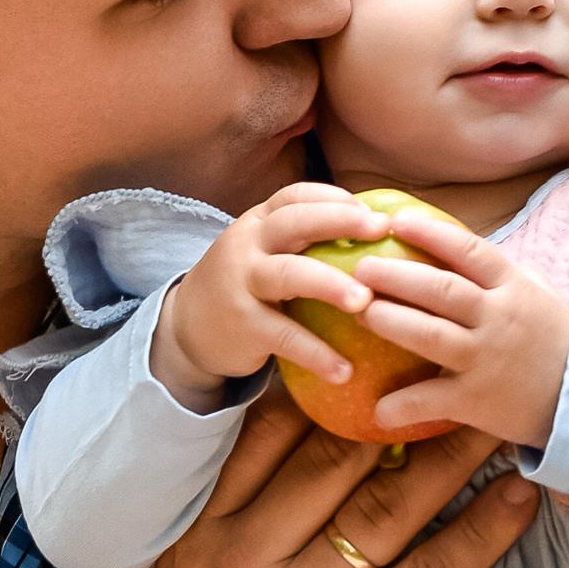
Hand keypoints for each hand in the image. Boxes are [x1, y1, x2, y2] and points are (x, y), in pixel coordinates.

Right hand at [110, 384, 537, 567]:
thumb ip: (227, 511)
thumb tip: (285, 438)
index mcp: (209, 532)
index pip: (271, 434)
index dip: (332, 385)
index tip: (382, 346)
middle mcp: (253, 557)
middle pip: (337, 457)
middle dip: (399, 404)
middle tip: (453, 362)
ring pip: (390, 506)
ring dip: (453, 455)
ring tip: (498, 415)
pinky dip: (481, 533)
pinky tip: (519, 499)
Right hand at [152, 183, 391, 407]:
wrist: (188, 326)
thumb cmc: (247, 283)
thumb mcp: (265, 251)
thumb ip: (305, 238)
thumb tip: (380, 230)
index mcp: (259, 222)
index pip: (294, 197)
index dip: (334, 199)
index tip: (375, 210)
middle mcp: (248, 245)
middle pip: (292, 223)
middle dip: (338, 221)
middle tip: (381, 230)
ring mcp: (242, 284)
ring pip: (288, 274)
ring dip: (329, 284)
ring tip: (365, 301)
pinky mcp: (243, 326)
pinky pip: (283, 336)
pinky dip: (316, 353)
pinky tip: (345, 370)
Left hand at [346, 210, 568, 446]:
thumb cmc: (555, 338)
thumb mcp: (536, 292)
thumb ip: (498, 272)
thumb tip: (453, 244)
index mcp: (512, 286)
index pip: (468, 250)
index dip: (430, 233)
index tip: (397, 221)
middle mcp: (498, 318)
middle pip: (440, 289)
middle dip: (395, 276)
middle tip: (361, 268)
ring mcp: (487, 359)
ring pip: (431, 336)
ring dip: (390, 322)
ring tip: (359, 312)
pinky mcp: (478, 400)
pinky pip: (433, 400)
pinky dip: (403, 405)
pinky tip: (377, 408)